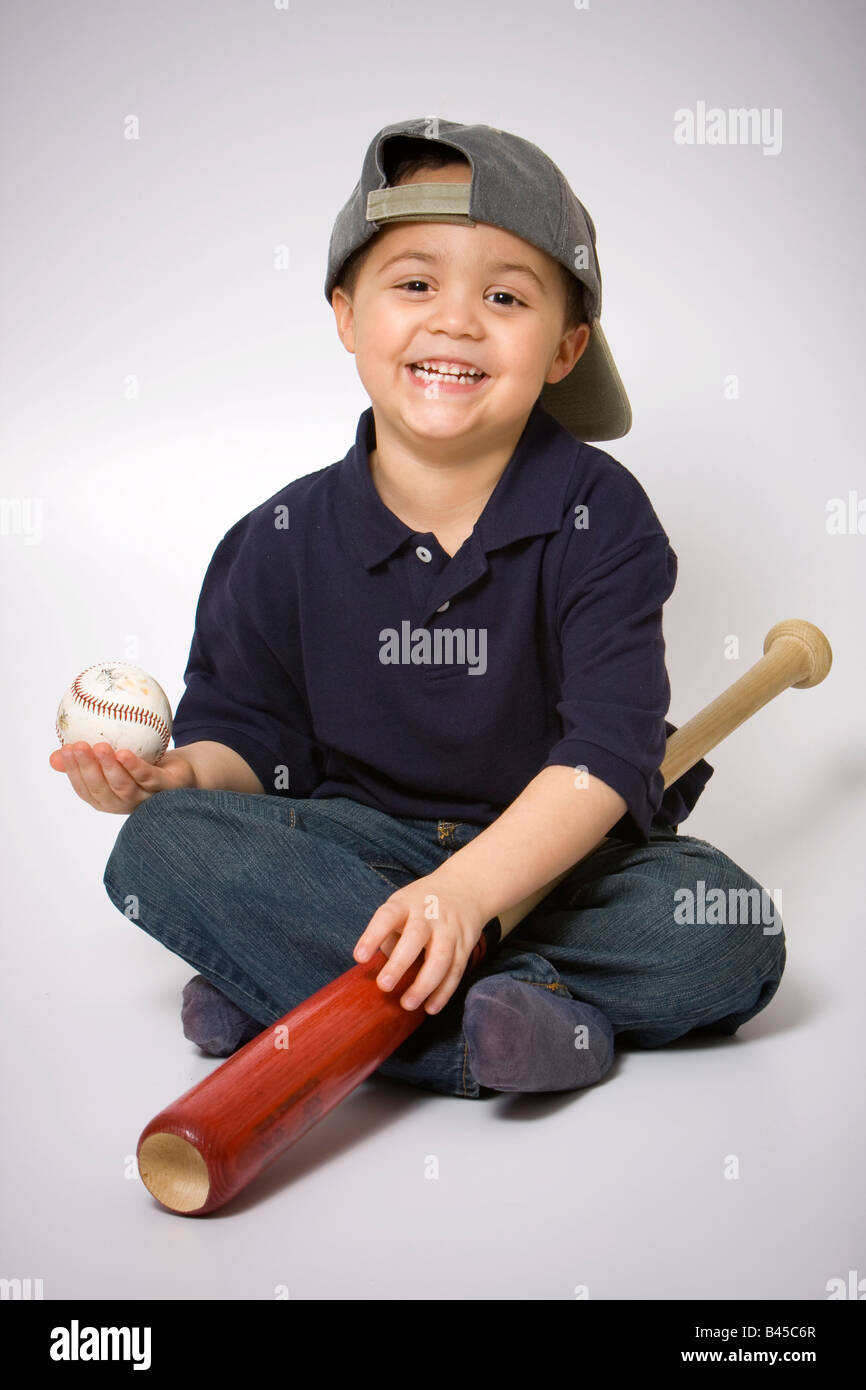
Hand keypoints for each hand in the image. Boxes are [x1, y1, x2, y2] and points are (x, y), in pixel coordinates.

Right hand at [48, 741, 196, 812]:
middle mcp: (127, 804)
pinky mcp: (168, 789)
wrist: (184, 770)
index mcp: (110, 799)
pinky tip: (124, 754)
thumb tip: (55, 755)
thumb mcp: (113, 760)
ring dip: (109, 768)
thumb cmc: (144, 766)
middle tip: (78, 747)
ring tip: (99, 747)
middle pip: (103, 791)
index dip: (73, 773)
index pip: (86, 790)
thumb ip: (87, 758)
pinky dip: (135, 768)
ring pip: (125, 788)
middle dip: (87, 770)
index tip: (64, 750)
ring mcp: (148, 799)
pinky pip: (149, 778)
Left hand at [352, 870, 487, 1015]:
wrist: (466, 887)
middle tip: (384, 986)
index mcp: (406, 903)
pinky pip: (456, 971)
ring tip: (407, 1004)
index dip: (373, 936)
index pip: (387, 917)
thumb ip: (390, 935)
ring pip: (440, 958)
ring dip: (424, 985)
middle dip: (399, 963)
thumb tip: (381, 971)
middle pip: (416, 938)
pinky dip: (444, 992)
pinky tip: (430, 1008)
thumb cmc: (422, 903)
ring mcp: (450, 930)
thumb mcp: (401, 905)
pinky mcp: (465, 945)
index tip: (359, 958)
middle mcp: (429, 914)